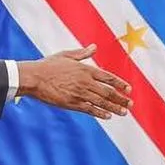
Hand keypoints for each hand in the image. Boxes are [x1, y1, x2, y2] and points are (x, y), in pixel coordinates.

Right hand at [17, 44, 131, 118]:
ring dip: (114, 108)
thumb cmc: (48, 65)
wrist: (34, 78)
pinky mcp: (71, 103)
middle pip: (108, 92)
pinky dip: (99, 113)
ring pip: (101, 102)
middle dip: (121, 99)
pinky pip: (89, 109)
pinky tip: (107, 116)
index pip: (108, 77)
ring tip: (123, 112)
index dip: (120, 84)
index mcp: (85, 69)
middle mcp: (85, 82)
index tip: (129, 90)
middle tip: (130, 105)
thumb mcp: (66, 55)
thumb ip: (82, 53)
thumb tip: (94, 47)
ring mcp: (79, 93)